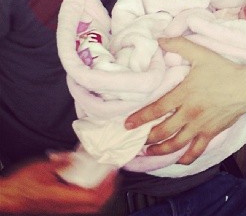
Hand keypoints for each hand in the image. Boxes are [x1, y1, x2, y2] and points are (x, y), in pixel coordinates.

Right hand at [0, 154, 115, 213]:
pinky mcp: (58, 206)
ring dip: (100, 193)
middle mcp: (63, 206)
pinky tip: (89, 181)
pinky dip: (89, 193)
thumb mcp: (42, 167)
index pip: (92, 197)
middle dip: (108, 191)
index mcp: (61, 197)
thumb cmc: (20, 185)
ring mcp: (61, 208)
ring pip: (87, 206)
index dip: (107, 186)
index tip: (112, 172)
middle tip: (113, 175)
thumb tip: (76, 158)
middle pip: (93, 205)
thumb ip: (61, 163)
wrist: (7, 196)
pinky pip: (79, 203)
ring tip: (104, 178)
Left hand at [125, 37, 245, 164]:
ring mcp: (200, 126)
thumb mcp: (202, 53)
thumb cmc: (224, 70)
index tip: (127, 124)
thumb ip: (180, 45)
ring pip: (176, 144)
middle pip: (163, 131)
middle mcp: (189, 113)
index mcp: (185, 94)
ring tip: (149, 152)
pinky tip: (178, 160)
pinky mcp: (211, 133)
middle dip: (147, 138)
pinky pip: (196, 150)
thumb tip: (160, 39)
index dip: (140, 118)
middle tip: (137, 141)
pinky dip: (185, 158)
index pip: (157, 109)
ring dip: (160, 150)